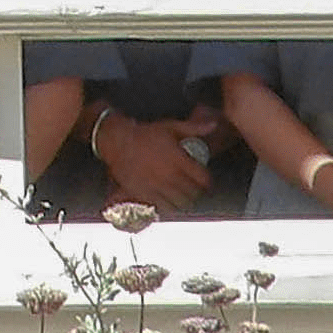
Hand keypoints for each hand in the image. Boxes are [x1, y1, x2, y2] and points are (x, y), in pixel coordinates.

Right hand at [94, 110, 218, 213]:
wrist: (118, 141)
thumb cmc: (145, 133)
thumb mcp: (170, 127)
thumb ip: (193, 128)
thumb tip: (213, 125)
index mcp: (178, 160)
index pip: (202, 178)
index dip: (207, 181)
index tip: (205, 180)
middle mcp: (169, 175)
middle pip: (193, 193)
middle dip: (197, 192)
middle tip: (195, 189)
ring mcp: (157, 186)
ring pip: (180, 202)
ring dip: (185, 201)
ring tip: (184, 197)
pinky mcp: (145, 194)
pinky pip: (163, 207)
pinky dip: (169, 206)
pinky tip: (170, 202)